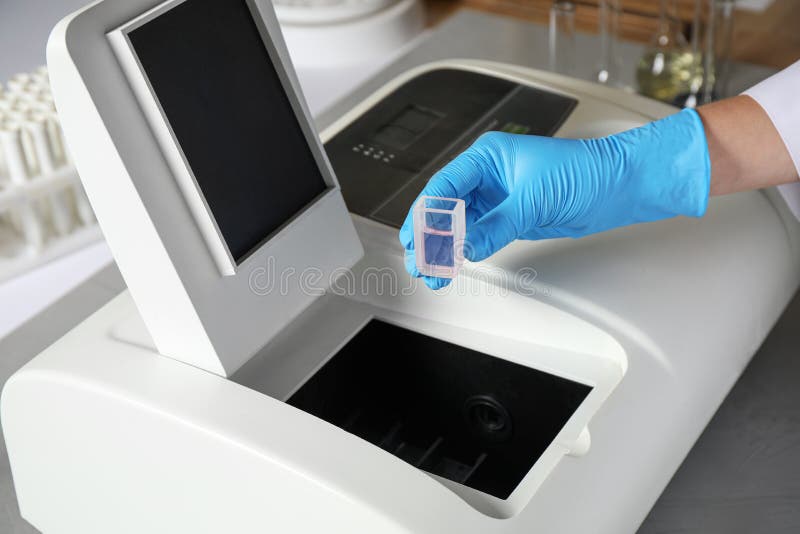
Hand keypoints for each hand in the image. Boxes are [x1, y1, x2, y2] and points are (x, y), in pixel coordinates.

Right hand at [399, 109, 710, 288]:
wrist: (620, 187)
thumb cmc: (586, 172)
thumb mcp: (533, 199)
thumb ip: (494, 226)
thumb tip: (464, 247)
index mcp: (488, 157)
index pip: (445, 186)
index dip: (426, 214)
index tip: (416, 239)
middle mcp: (489, 176)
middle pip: (446, 206)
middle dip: (429, 235)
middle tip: (418, 260)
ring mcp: (499, 198)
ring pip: (460, 224)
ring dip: (446, 247)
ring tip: (434, 271)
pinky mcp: (511, 217)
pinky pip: (479, 234)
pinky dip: (466, 249)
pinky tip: (456, 262)